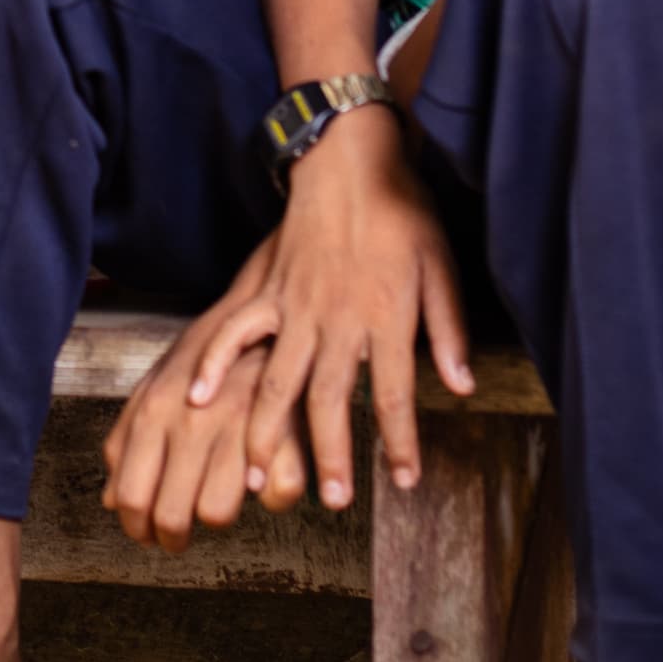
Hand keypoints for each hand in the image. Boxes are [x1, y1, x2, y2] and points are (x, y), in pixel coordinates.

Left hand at [103, 237, 282, 549]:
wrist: (267, 318)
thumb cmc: (207, 357)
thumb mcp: (155, 387)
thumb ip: (125, 441)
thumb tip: (107, 500)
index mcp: (153, 412)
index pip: (131, 495)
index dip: (137, 527)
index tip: (146, 535)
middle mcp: (191, 422)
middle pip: (171, 516)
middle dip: (172, 539)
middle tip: (177, 539)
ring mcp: (237, 427)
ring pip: (216, 514)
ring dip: (216, 519)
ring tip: (217, 506)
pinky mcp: (286, 431)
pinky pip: (276, 496)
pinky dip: (272, 498)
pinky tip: (263, 483)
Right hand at [225, 113, 475, 514]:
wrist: (352, 161)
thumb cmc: (404, 213)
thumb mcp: (442, 268)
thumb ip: (448, 331)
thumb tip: (462, 387)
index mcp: (386, 318)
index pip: (395, 396)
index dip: (400, 443)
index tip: (404, 480)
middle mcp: (338, 320)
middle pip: (331, 400)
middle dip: (332, 455)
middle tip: (332, 500)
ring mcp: (296, 306)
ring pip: (279, 380)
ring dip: (271, 431)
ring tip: (261, 476)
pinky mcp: (267, 290)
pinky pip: (235, 332)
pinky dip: (216, 365)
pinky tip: (200, 400)